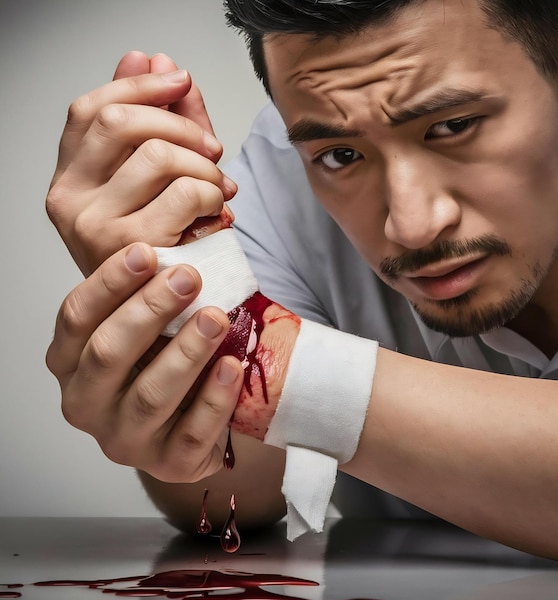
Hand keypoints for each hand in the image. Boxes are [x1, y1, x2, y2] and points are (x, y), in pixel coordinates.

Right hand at [46, 51, 236, 275]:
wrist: (168, 311)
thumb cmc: (162, 246)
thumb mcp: (153, 180)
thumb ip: (154, 119)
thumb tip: (152, 59)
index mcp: (69, 179)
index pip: (91, 111)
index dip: (139, 85)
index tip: (180, 80)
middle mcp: (70, 201)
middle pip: (122, 123)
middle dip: (182, 126)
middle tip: (212, 149)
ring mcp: (96, 227)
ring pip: (159, 155)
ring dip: (203, 167)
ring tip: (216, 188)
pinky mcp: (134, 248)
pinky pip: (185, 192)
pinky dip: (212, 194)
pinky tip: (216, 210)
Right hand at [46, 241, 299, 482]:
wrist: (193, 421)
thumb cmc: (163, 364)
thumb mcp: (143, 331)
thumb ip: (144, 303)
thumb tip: (172, 259)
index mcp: (70, 364)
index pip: (76, 318)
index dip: (109, 283)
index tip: (146, 253)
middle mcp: (86, 404)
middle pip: (108, 353)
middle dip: (149, 311)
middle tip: (188, 278)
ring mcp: (124, 440)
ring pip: (150, 395)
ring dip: (185, 352)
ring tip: (215, 318)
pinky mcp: (168, 464)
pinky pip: (192, 432)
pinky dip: (214, 397)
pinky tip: (232, 366)